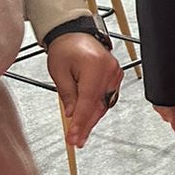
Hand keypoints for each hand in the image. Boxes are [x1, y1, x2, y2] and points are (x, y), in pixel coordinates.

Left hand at [47, 33, 123, 147]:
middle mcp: (109, 70)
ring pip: (104, 104)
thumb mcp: (59, 72)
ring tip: (80, 134)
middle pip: (98, 106)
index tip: (73, 137)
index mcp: (95, 67)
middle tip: (76, 140)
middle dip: (86, 125)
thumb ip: (68, 95)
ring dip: (92, 119)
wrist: (74, 34)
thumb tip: (72, 115)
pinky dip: (97, 108)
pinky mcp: (115, 75)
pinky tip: (89, 119)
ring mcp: (114, 73)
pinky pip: (107, 97)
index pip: (88, 102)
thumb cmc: (65, 48)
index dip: (80, 122)